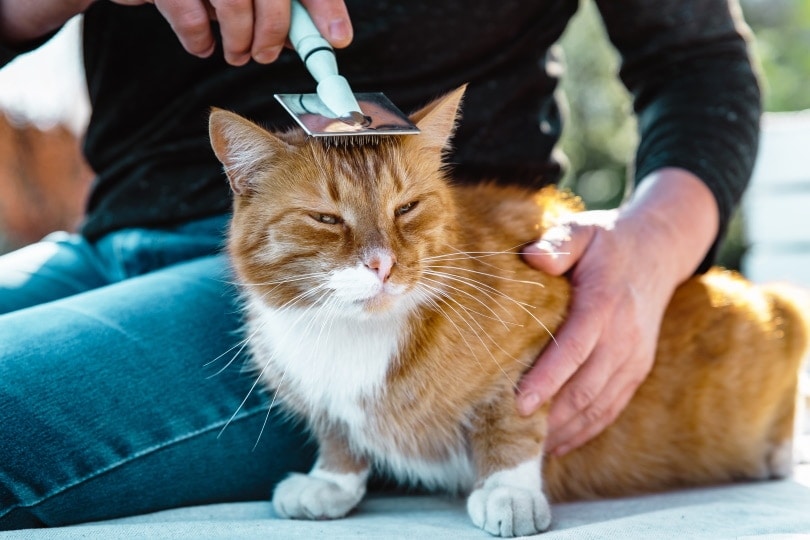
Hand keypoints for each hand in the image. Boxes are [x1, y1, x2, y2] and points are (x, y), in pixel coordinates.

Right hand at [109, 0, 352, 65]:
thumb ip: (277, 3)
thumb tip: (304, 37)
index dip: (325, 8)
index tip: (338, 39)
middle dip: (273, 34)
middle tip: (266, 56)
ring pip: (233, 5)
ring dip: (239, 41)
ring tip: (237, 54)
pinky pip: (190, 16)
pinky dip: (199, 39)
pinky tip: (203, 45)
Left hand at [517, 168, 719, 455]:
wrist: (658, 250)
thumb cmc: (607, 242)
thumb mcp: (582, 230)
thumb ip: (559, 244)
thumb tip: (532, 257)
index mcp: (605, 303)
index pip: (575, 348)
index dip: (548, 378)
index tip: (519, 402)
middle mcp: (624, 337)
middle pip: (586, 387)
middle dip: (550, 415)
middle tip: (510, 435)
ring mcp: (634, 357)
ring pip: (599, 405)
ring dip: (565, 430)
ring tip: (528, 448)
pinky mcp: (637, 369)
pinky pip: (612, 407)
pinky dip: (586, 430)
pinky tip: (559, 444)